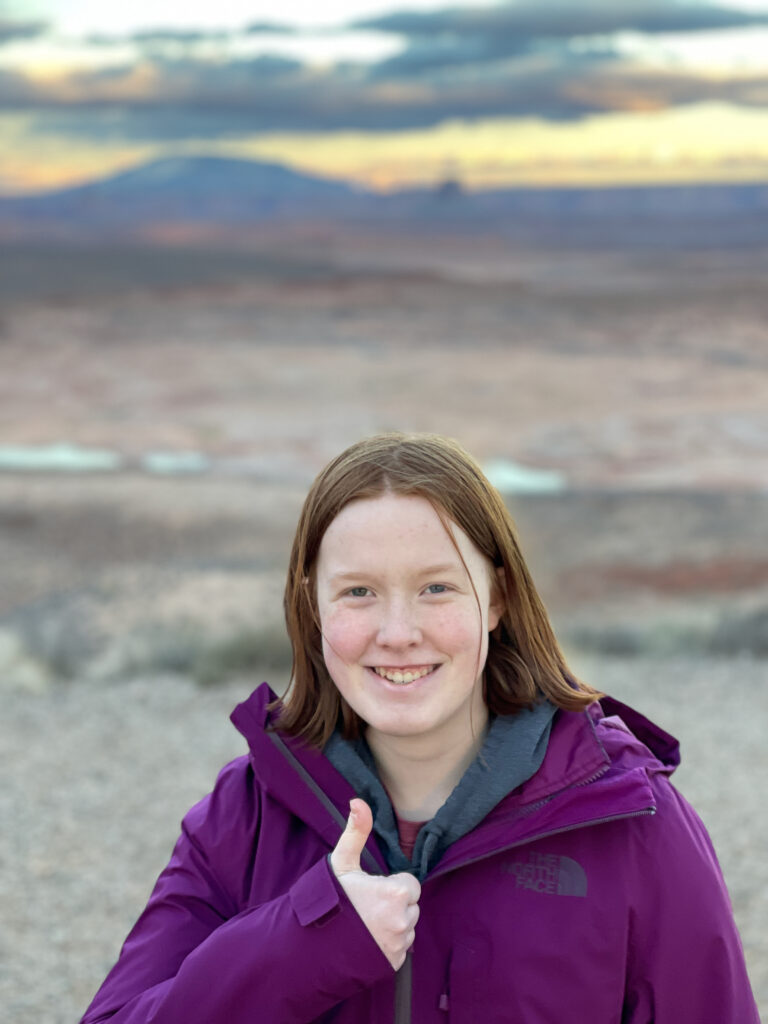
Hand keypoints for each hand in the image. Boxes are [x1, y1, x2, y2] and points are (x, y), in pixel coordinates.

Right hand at [330, 798, 420, 969]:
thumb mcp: (342, 862)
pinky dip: (388, 944)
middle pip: (410, 906)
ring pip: (406, 927)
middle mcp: (403, 920)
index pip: (411, 884)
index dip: (393, 884)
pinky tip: (367, 940)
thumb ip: (356, 831)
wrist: (310, 945)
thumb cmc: (329, 900)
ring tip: (365, 924)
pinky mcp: (394, 963)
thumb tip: (358, 800)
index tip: (373, 888)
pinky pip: (400, 948)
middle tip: (367, 906)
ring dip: (393, 924)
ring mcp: (399, 945)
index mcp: (396, 892)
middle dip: (394, 904)